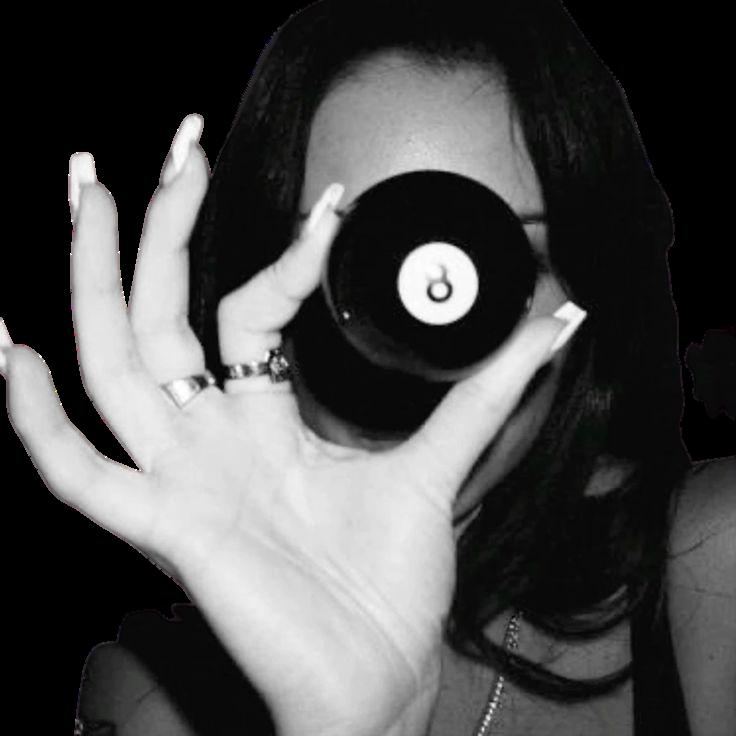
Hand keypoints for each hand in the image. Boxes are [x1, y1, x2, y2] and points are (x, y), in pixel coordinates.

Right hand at [1, 114, 566, 735]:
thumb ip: (485, 392)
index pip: (248, 312)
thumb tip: (558, 325)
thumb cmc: (389, 580)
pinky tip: (16, 354)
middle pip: (164, 314)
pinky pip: (78, 477)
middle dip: (160, 227)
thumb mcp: (438, 464)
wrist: (379, 672)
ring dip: (93, 280)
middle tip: (171, 143)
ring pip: (114, 366)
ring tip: (88, 192)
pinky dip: (41, 424)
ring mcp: (182, 481)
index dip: (284, 257)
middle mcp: (212, 440)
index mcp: (262, 422)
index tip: (332, 208)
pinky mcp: (167, 532)